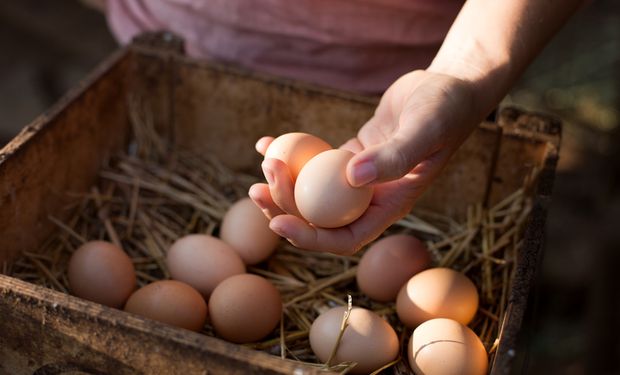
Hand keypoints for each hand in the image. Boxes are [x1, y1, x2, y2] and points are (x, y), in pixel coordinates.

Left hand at [249, 70, 484, 254]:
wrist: (449, 88)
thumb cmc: (445, 110)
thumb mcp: (425, 130)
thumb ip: (395, 156)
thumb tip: (351, 178)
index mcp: (390, 205)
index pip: (345, 238)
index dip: (309, 238)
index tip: (277, 222)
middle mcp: (371, 198)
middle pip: (320, 218)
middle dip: (285, 207)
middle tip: (259, 186)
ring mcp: (358, 178)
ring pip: (313, 192)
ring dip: (283, 184)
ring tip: (264, 162)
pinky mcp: (350, 155)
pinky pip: (314, 163)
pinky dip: (290, 156)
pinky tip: (267, 142)